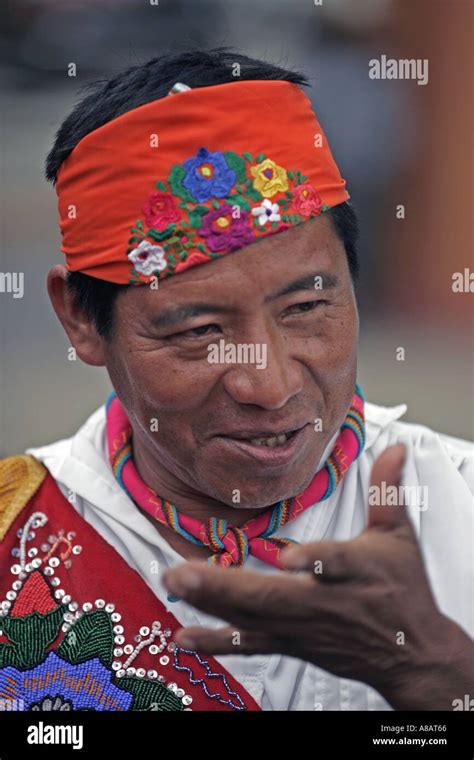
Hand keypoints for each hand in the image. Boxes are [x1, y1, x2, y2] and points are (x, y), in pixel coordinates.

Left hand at [163, 445, 473, 708]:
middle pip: (274, 597)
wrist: (411, 655)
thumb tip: (395, 445)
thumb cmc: (403, 589)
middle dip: (225, 587)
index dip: (313, 561)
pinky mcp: (292, 643)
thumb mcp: (399, 535)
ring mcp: (304, 628)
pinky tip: (183, 637)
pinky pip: (251, 645)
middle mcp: (325, 603)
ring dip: (211, 602)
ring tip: (174, 583)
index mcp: (356, 570)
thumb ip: (387, 489)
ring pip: (255, 618)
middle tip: (182, 572)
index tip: (289, 560)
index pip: (334, 563)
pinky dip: (217, 642)